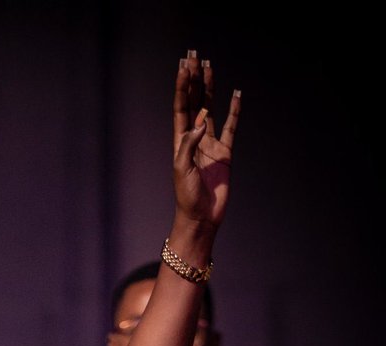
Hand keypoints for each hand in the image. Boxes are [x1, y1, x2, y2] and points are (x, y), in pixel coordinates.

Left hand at [172, 51, 240, 232]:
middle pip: (195, 102)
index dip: (183, 86)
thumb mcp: (182, 170)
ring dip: (210, 89)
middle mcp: (194, 139)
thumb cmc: (186, 197)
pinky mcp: (225, 153)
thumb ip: (189, 144)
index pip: (182, 107)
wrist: (201, 217)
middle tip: (195, 57)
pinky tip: (236, 95)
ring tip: (210, 67)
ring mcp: (210, 145)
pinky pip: (231, 127)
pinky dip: (234, 111)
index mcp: (180, 142)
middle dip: (195, 80)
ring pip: (211, 109)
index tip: (185, 66)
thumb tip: (201, 122)